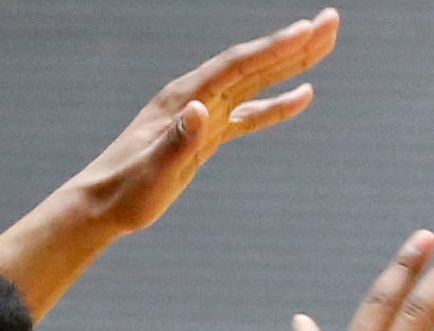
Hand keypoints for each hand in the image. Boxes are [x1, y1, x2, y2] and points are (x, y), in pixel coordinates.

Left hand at [73, 11, 339, 236]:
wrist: (101, 206)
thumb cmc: (123, 190)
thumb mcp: (151, 170)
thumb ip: (176, 140)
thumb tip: (199, 109)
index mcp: (183, 98)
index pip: (236, 65)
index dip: (272, 48)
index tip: (307, 30)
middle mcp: (195, 98)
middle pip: (252, 64)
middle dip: (293, 44)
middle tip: (333, 21)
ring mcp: (201, 115)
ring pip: (254, 83)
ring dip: (290, 64)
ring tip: (326, 43)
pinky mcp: (204, 137)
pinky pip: (246, 116)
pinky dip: (274, 106)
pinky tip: (302, 96)